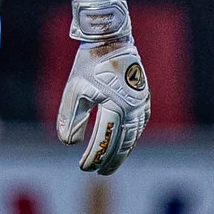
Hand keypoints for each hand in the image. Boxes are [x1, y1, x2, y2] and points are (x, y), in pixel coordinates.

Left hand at [55, 0, 148, 174]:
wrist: (112, 40)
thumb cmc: (89, 64)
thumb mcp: (74, 89)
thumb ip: (69, 118)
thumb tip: (69, 143)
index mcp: (115, 106)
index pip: (104, 140)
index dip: (94, 156)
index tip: (83, 167)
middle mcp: (133, 108)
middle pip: (121, 144)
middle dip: (109, 160)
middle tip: (97, 172)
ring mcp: (142, 105)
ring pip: (133, 138)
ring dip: (121, 153)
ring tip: (109, 165)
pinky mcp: (145, 101)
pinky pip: (138, 126)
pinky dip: (130, 139)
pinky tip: (121, 146)